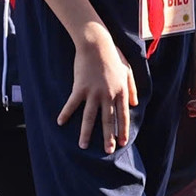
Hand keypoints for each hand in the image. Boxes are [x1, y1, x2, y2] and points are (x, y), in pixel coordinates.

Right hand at [58, 21, 138, 152]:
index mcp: (121, 92)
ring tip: (83, 146)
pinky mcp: (80, 88)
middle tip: (108, 151)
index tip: (123, 142)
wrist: (96, 44)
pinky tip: (60, 122)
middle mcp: (108, 95)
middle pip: (107, 120)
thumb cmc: (113, 55)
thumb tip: (135, 104)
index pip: (122, 116)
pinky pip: (72, 104)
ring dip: (86, 133)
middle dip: (108, 137)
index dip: (122, 130)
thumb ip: (132, 88)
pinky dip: (66, 113)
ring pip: (90, 117)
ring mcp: (93, 93)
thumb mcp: (127, 71)